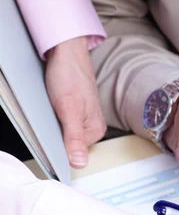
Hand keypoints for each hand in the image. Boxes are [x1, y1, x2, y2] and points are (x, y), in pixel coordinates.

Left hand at [45, 37, 106, 167]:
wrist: (67, 52)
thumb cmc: (69, 76)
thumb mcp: (68, 111)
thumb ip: (74, 138)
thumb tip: (79, 163)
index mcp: (95, 130)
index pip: (73, 152)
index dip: (57, 146)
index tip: (48, 136)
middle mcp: (92, 125)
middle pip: (69, 142)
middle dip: (55, 134)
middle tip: (49, 117)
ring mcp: (85, 116)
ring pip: (64, 131)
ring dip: (54, 124)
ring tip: (52, 109)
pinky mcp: (77, 108)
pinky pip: (63, 120)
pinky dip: (54, 116)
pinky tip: (52, 106)